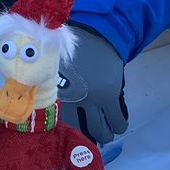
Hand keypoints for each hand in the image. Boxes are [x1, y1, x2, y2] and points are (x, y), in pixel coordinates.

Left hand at [58, 25, 128, 144]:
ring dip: (104, 135)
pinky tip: (118, 126)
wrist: (95, 31)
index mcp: (53, 92)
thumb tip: (50, 108)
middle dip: (85, 138)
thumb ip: (54, 90)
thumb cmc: (70, 49)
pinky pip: (116, 120)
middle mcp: (70, 99)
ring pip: (100, 130)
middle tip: (89, 137)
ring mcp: (92, 99)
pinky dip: (118, 126)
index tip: (67, 137)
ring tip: (105, 134)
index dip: (61, 134)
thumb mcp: (54, 70)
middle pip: (78, 131)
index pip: (55, 123)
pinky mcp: (110, 95)